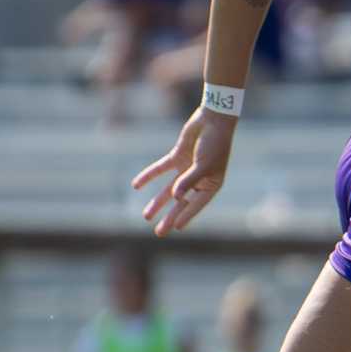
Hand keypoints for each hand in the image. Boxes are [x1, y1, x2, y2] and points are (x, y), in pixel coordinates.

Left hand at [133, 108, 234, 235]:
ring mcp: (187, 169)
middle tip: (159, 232)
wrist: (212, 119)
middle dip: (169, 217)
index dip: (186, 216)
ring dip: (158, 202)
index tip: (176, 228)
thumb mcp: (203, 165)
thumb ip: (188, 181)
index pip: (196, 205)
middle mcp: (199, 180)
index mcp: (211, 184)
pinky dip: (148, 176)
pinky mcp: (177, 157)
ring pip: (169, 190)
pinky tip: (136, 185)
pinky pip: (160, 169)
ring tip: (146, 216)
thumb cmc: (214, 144)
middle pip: (181, 202)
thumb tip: (175, 197)